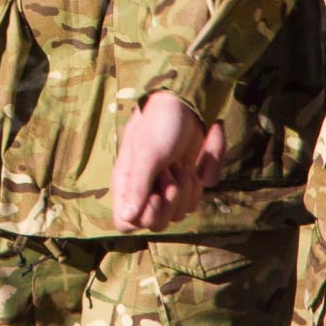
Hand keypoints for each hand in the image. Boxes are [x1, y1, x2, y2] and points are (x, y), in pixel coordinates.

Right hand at [111, 92, 225, 233]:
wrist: (188, 102)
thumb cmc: (160, 122)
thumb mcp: (146, 152)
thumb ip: (137, 186)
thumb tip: (127, 219)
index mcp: (127, 183)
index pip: (125, 222)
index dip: (143, 217)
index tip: (156, 196)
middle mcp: (145, 190)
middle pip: (158, 223)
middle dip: (170, 200)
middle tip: (171, 173)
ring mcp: (168, 188)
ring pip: (180, 213)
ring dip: (187, 188)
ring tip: (181, 163)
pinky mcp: (188, 183)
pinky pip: (197, 201)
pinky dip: (200, 182)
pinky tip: (194, 163)